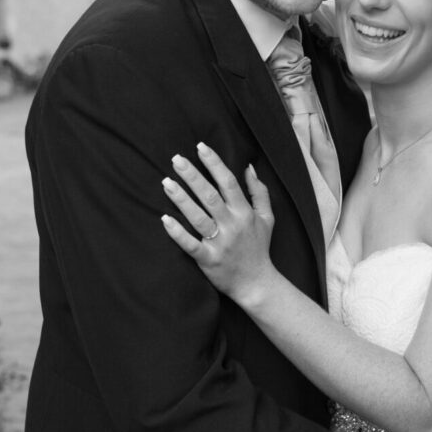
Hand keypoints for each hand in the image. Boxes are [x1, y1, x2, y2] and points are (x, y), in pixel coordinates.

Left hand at [161, 143, 275, 305]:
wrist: (257, 284)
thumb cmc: (259, 248)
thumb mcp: (267, 218)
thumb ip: (260, 192)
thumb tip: (249, 167)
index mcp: (244, 213)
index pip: (228, 182)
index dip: (214, 164)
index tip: (200, 147)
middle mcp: (232, 225)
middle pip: (210, 196)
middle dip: (193, 176)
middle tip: (176, 159)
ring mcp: (219, 243)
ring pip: (198, 217)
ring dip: (182, 199)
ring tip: (166, 182)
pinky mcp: (208, 260)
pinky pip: (190, 244)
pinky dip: (177, 233)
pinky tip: (164, 219)